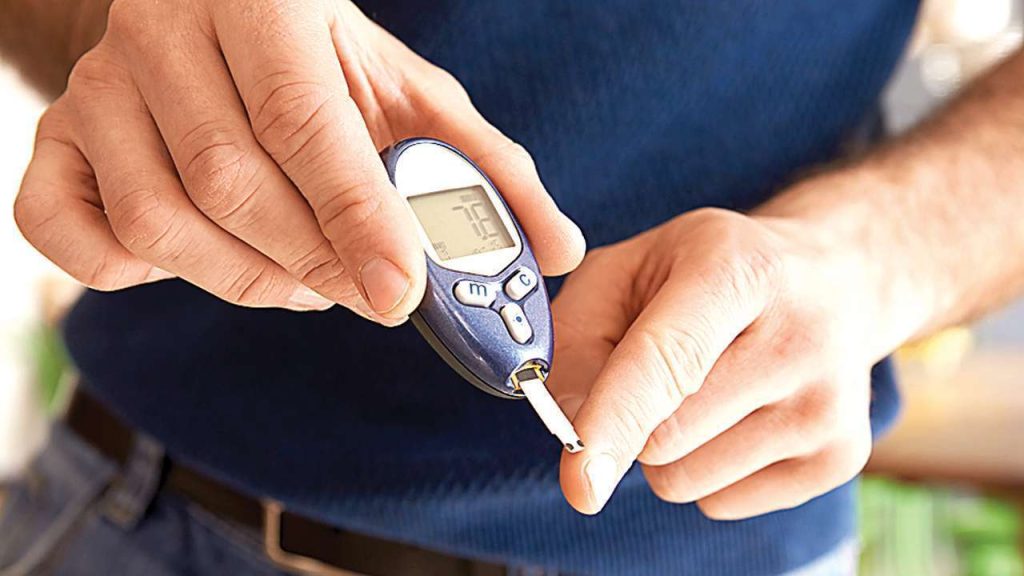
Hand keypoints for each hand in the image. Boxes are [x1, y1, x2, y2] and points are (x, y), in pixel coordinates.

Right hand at [14, 0, 583, 319]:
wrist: (221, 16)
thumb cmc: (325, 61)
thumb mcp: (409, 94)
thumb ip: (483, 166)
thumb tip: (555, 248)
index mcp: (262, 3)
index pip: (303, 121)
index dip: (355, 219)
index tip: (400, 294)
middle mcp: (164, 35)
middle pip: (230, 184)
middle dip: (312, 263)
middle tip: (367, 292)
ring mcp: (99, 89)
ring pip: (159, 222)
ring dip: (246, 280)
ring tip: (307, 283)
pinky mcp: (59, 139)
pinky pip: (64, 232)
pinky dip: (130, 274)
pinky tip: (204, 261)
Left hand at [549, 207, 892, 518]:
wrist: (834, 280)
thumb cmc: (709, 273)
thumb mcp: (630, 266)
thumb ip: (577, 334)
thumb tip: (569, 424)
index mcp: (738, 270)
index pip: (669, 361)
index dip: (616, 420)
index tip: (582, 481)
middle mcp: (799, 337)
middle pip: (663, 437)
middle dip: (631, 417)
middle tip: (665, 364)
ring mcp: (828, 405)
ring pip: (683, 480)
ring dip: (667, 448)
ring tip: (709, 385)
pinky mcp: (841, 458)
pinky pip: (719, 503)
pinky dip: (706, 470)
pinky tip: (741, 413)